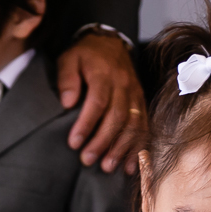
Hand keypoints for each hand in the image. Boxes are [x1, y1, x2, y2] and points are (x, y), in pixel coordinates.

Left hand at [57, 33, 146, 173]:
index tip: (74, 143)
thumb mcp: (69, 59)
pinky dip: (138, 148)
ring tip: (107, 167)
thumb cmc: (85, 55)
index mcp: (104, 73)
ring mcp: (135, 94)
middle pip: (117, 116)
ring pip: (133, 124)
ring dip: (121, 148)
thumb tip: (67, 103)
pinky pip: (143, 127)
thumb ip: (67, 79)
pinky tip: (130, 166)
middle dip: (103, 141)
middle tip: (87, 160)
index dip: (86, 124)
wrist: (110, 43)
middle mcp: (124, 85)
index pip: (98, 102)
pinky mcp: (141, 103)